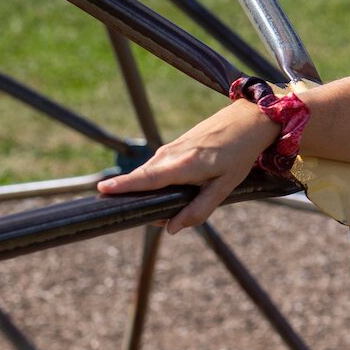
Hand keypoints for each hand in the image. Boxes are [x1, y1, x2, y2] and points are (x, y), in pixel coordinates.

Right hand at [96, 99, 279, 233]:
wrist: (248, 120)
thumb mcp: (225, 187)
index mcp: (184, 165)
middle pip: (142, 179)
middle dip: (136, 199)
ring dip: (149, 192)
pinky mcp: (174, 146)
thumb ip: (199, 210)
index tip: (101, 189)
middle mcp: (171, 154)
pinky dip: (156, 181)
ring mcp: (170, 148)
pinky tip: (170, 192)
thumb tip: (171, 229)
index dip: (124, 185)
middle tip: (154, 218)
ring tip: (168, 208)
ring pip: (149, 174)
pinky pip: (156, 168)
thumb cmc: (239, 154)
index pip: (147, 178)